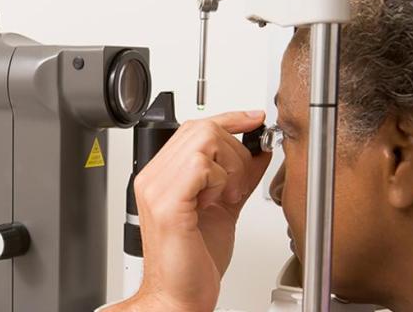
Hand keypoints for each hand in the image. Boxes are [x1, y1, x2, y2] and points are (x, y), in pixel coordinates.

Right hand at [105, 111, 270, 311]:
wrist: (179, 296)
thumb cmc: (192, 262)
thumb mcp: (224, 208)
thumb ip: (238, 177)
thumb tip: (258, 152)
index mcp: (162, 176)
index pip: (194, 128)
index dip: (228, 119)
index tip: (253, 119)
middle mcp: (154, 178)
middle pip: (201, 128)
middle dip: (234, 148)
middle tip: (237, 182)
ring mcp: (156, 189)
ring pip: (202, 140)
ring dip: (228, 166)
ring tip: (226, 195)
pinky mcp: (167, 204)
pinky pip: (200, 166)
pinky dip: (220, 180)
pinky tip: (217, 202)